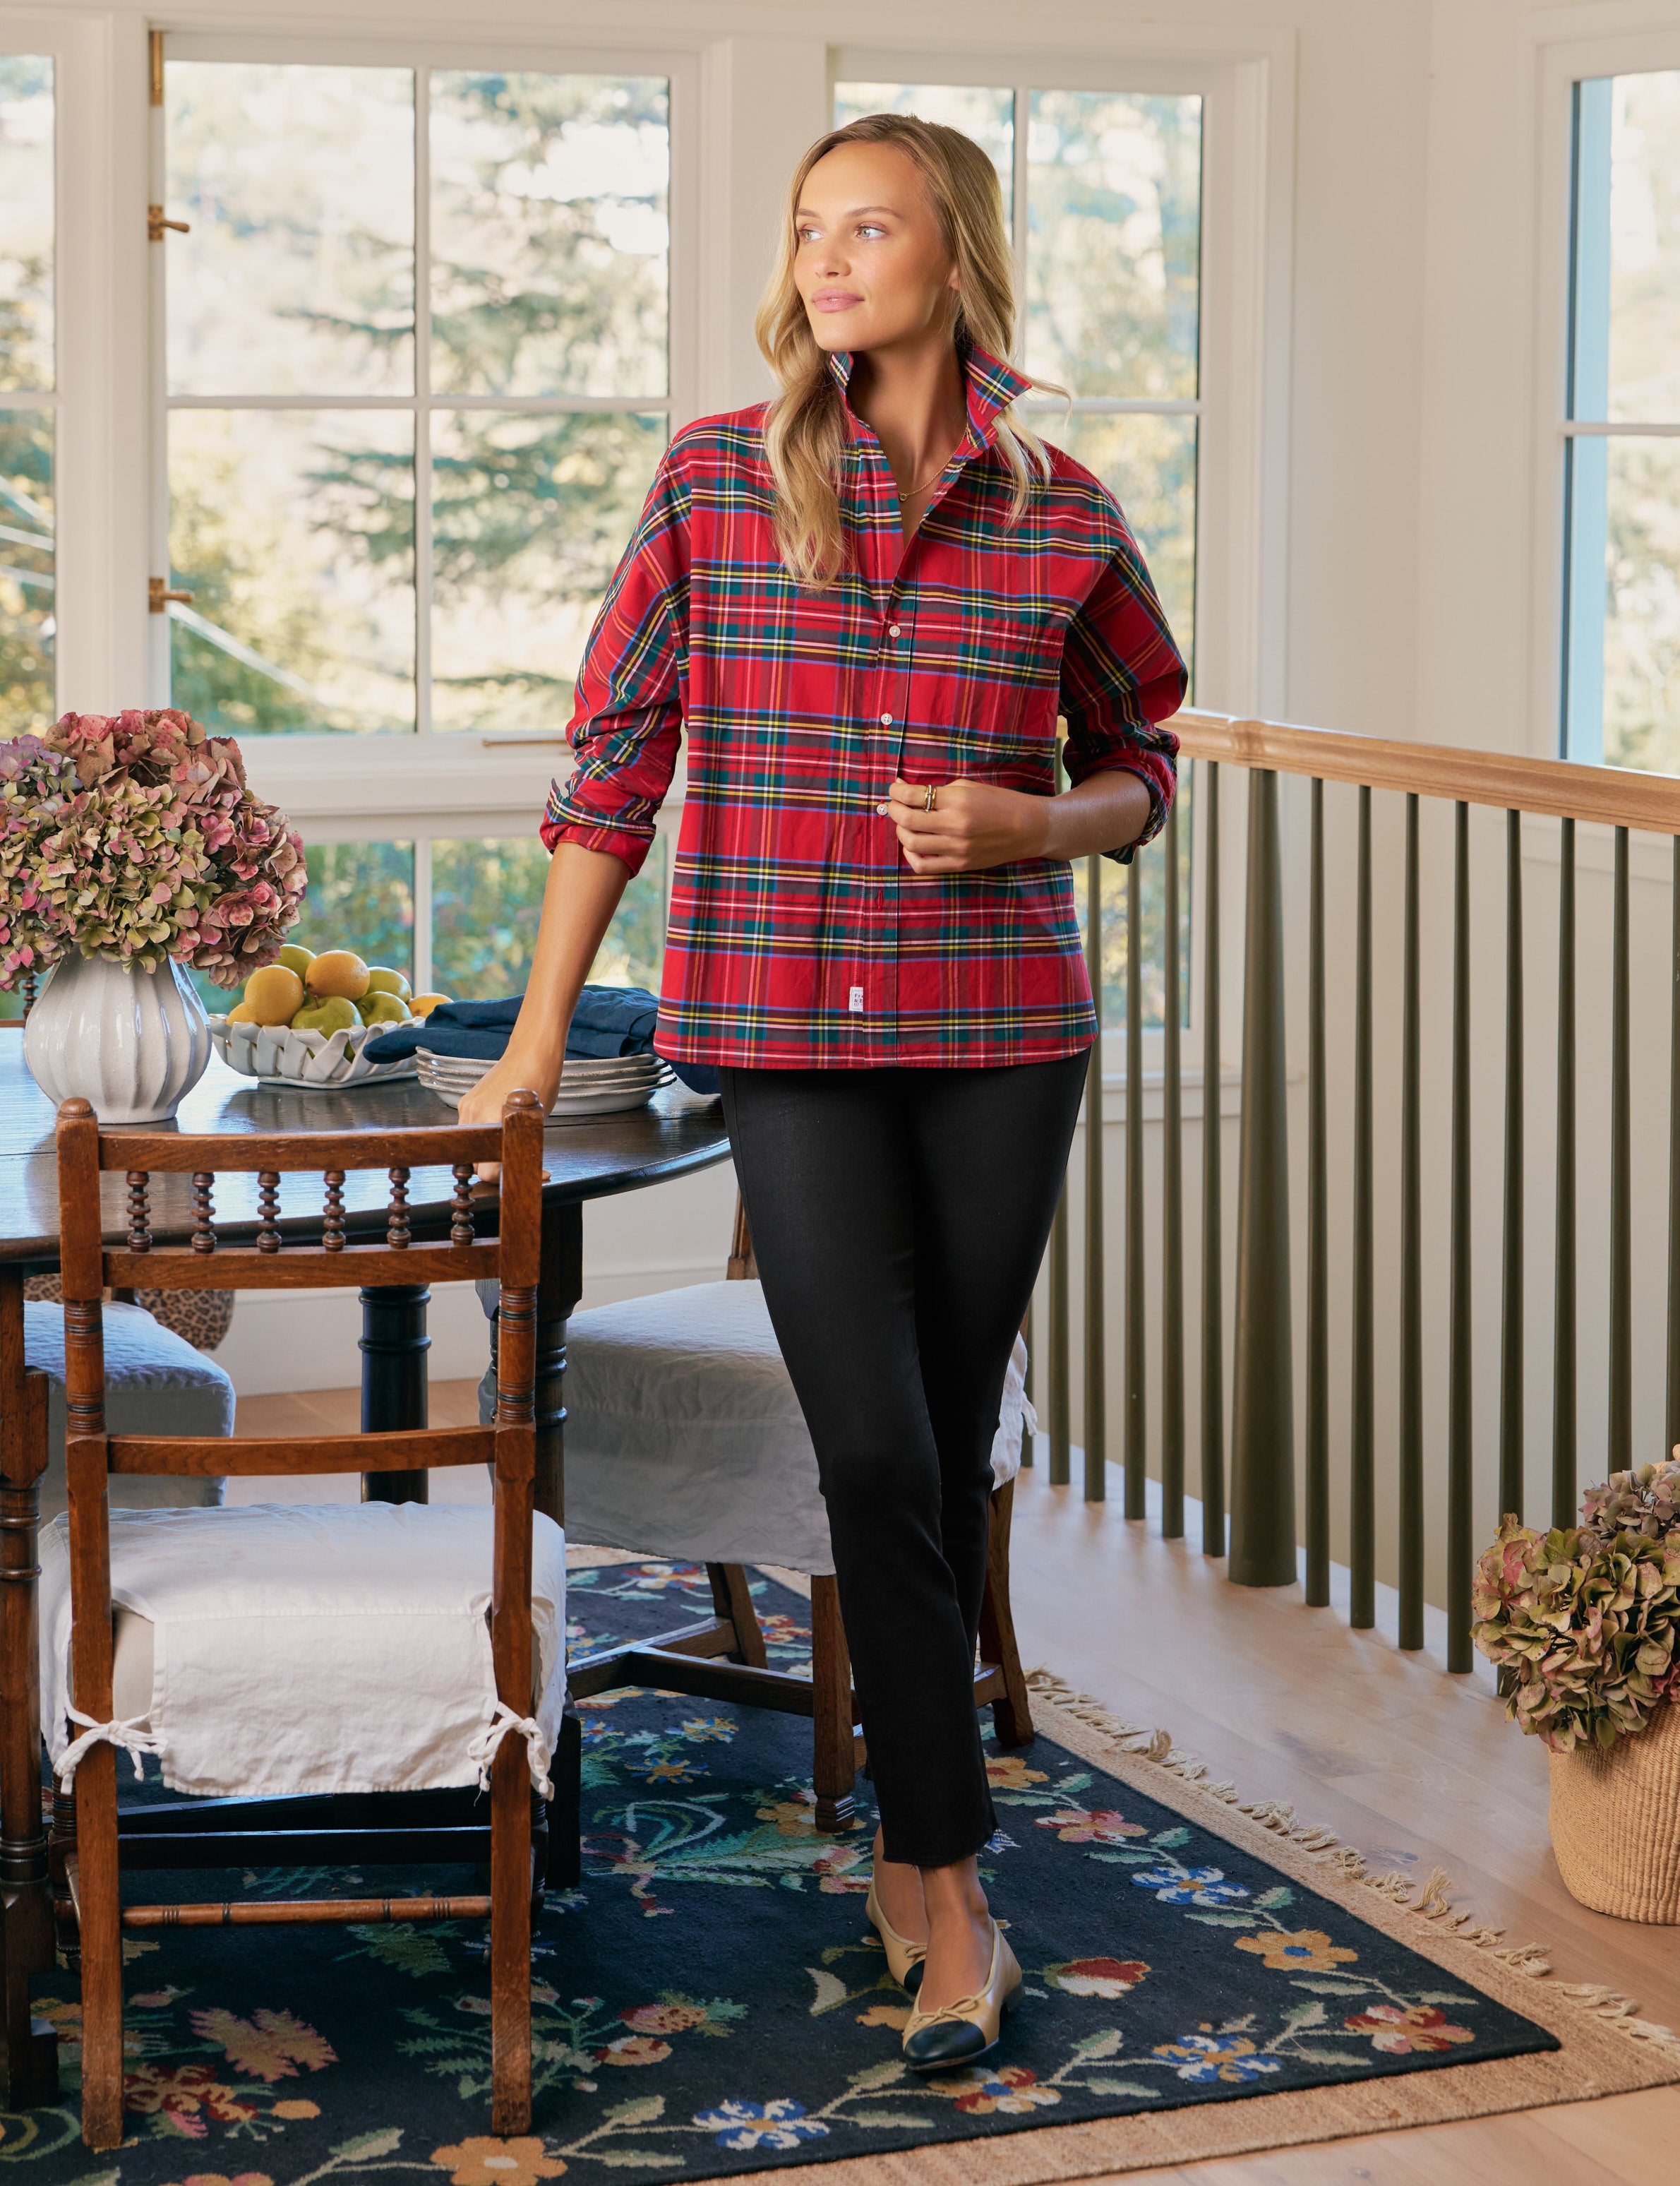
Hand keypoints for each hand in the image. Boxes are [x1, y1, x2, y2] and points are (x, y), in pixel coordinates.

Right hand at [457, 1049, 561, 1182]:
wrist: (531, 1052)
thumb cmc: (541, 1080)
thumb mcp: (536, 1123)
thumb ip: (519, 1145)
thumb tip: (520, 1167)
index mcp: (490, 1122)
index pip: (486, 1171)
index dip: (504, 1176)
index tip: (520, 1173)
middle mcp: (472, 1115)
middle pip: (475, 1160)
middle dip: (495, 1165)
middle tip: (517, 1163)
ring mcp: (467, 1107)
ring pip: (472, 1144)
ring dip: (488, 1149)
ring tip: (510, 1143)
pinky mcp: (467, 1100)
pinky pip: (471, 1127)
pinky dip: (485, 1132)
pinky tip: (502, 1126)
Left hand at [875, 776, 1046, 873]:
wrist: (1029, 828)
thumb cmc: (999, 803)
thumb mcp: (969, 787)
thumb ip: (936, 790)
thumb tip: (902, 788)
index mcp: (959, 801)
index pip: (914, 796)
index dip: (896, 792)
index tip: (894, 789)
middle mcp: (956, 825)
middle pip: (907, 820)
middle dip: (894, 810)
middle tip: (894, 805)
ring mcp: (957, 848)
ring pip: (912, 843)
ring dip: (901, 831)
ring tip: (905, 824)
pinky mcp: (960, 865)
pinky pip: (923, 866)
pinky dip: (911, 856)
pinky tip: (914, 845)